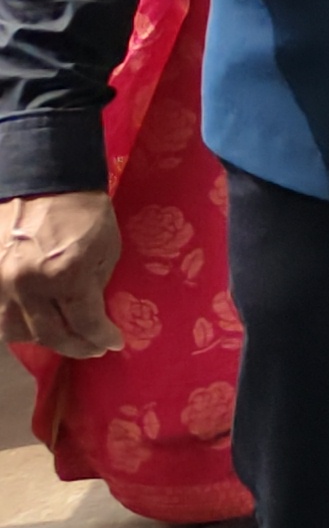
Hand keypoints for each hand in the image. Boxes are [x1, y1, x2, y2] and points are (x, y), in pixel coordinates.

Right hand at [0, 191, 121, 356]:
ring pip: (16, 331)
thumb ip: (96, 286)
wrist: (43, 180)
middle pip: (50, 335)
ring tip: (62, 336)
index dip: (101, 338)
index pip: (84, 324)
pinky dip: (15, 324)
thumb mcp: (106, 250)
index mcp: (65, 275)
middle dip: (77, 346)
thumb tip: (92, 316)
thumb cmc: (83, 212)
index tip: (113, 342)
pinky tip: (32, 323)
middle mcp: (27, 285)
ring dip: (42, 339)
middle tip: (92, 347)